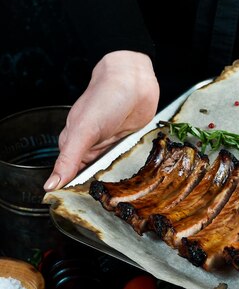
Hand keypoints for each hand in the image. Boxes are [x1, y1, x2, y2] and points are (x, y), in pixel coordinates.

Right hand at [44, 50, 159, 190]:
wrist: (134, 81)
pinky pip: (129, 163)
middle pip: (93, 177)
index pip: (72, 177)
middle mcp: (92, 148)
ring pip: (112, 172)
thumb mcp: (83, 131)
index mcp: (74, 145)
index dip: (77, 192)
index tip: (83, 208)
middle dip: (99, 188)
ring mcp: (111, 147)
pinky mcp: (129, 144)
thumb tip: (50, 185)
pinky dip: (131, 170)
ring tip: (124, 196)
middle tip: (107, 203)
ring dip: (117, 180)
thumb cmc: (105, 98)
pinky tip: (136, 180)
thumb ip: (68, 159)